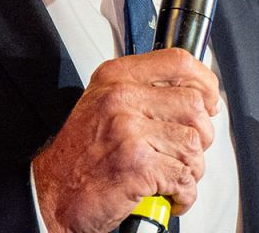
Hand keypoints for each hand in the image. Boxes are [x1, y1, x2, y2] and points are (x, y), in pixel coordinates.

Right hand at [32, 48, 219, 232]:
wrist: (49, 195)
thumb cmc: (79, 155)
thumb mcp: (106, 104)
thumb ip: (146, 92)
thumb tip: (197, 94)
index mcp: (117, 77)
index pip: (179, 62)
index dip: (205, 82)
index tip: (209, 101)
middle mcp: (122, 98)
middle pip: (194, 106)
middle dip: (200, 135)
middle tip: (185, 151)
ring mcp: (129, 130)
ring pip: (193, 144)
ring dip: (191, 168)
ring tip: (172, 176)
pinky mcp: (136, 164)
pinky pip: (183, 177)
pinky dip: (183, 193)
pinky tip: (169, 194)